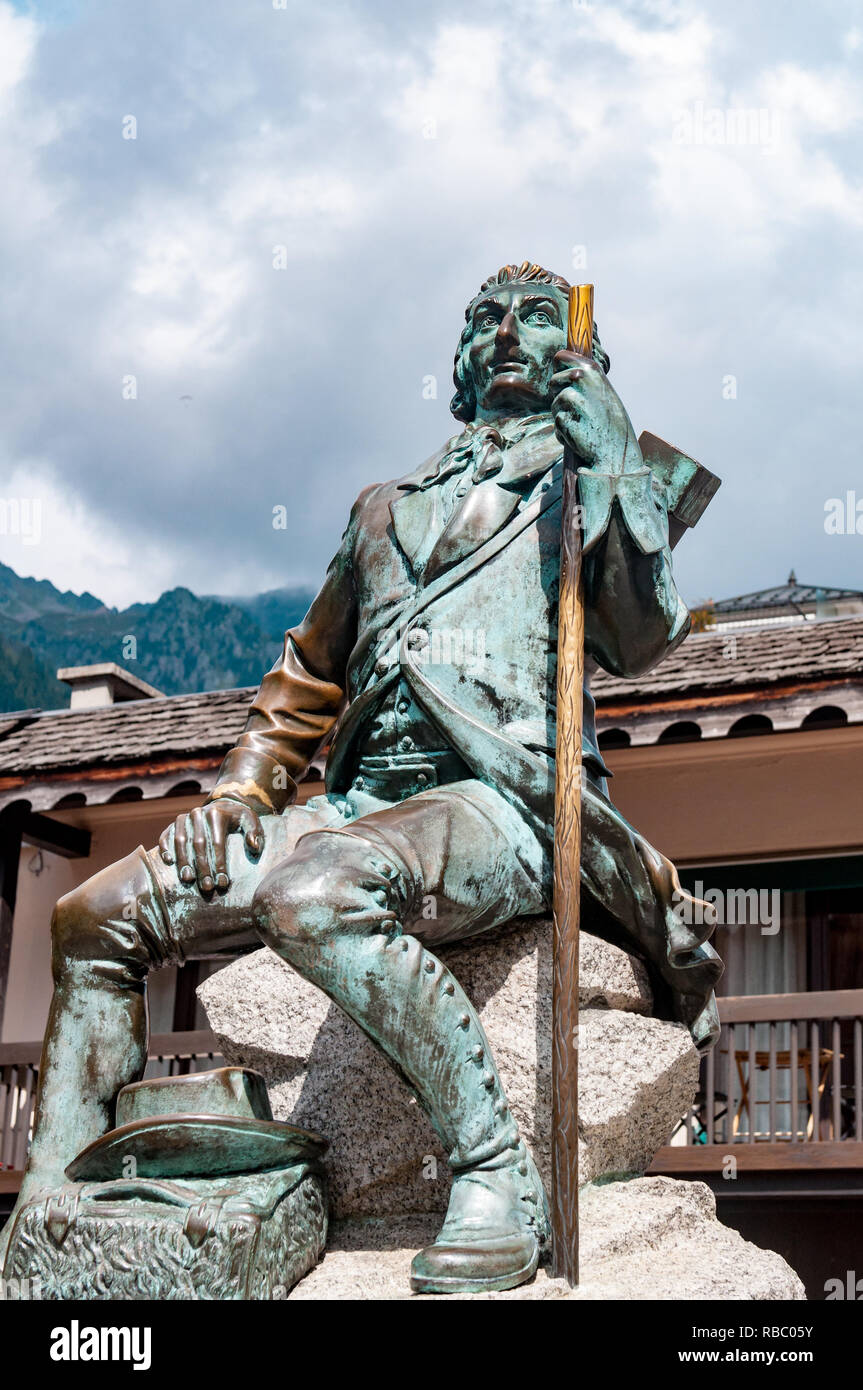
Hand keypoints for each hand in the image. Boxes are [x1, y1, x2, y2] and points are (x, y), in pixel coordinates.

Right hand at [158, 798, 263, 893]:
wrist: (223, 805)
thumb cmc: (238, 818)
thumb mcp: (251, 821)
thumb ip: (255, 833)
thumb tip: (253, 847)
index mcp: (217, 814)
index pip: (217, 842)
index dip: (220, 864)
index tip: (223, 883)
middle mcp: (198, 814)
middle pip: (198, 844)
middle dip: (202, 868)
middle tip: (206, 887)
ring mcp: (185, 818)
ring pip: (181, 841)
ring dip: (183, 861)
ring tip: (188, 879)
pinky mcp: (174, 823)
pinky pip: (166, 835)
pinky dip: (165, 847)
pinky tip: (169, 862)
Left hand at [550, 350, 639, 475]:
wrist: (616, 449)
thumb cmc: (609, 420)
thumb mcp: (602, 390)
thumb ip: (585, 379)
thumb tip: (565, 372)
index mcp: (590, 368)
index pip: (559, 357)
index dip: (559, 371)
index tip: (567, 382)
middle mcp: (580, 378)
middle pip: (553, 381)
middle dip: (560, 396)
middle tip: (580, 409)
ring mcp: (571, 397)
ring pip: (554, 403)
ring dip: (563, 415)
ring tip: (583, 422)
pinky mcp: (563, 417)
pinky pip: (556, 422)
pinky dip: (564, 431)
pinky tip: (580, 434)